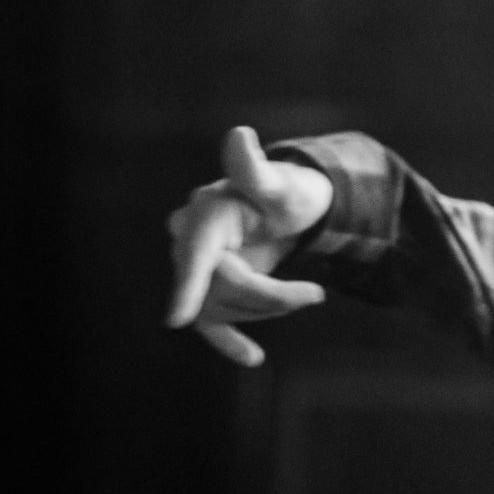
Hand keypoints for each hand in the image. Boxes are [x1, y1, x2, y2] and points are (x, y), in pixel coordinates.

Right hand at [165, 126, 333, 367]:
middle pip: (220, 286)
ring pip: (222, 307)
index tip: (176, 319)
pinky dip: (231, 340)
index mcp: (206, 212)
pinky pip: (212, 322)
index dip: (188, 284)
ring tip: (307, 295)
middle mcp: (191, 239)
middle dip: (269, 295)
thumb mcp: (281, 183)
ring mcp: (197, 267)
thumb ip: (255, 169)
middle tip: (316, 294)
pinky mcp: (208, 289)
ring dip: (266, 309)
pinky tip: (252, 357)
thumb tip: (239, 136)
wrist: (294, 210)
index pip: (196, 252)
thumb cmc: (290, 192)